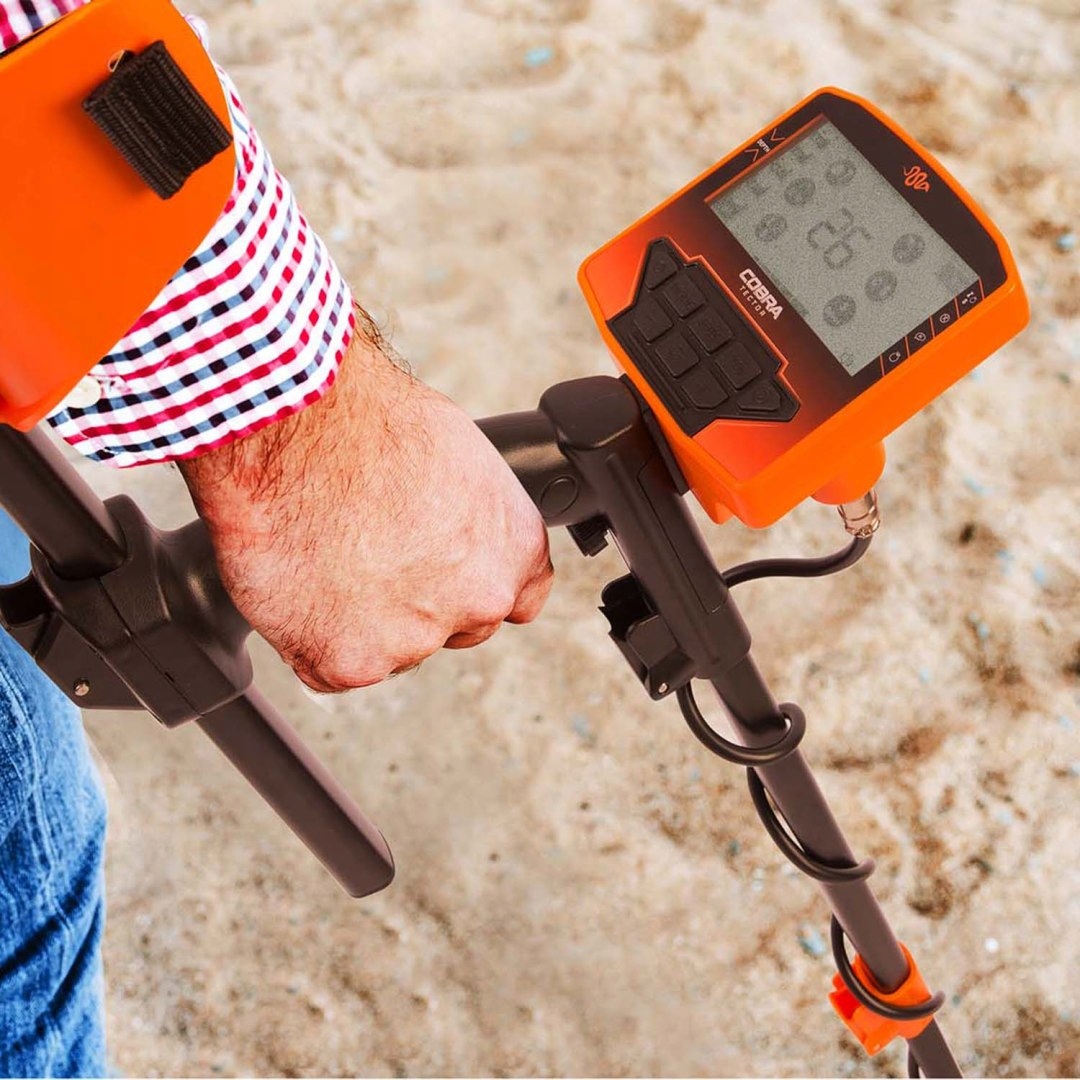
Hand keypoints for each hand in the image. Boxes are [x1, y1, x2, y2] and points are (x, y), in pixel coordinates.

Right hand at [179, 326, 552, 691]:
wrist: (297, 424)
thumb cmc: (371, 423)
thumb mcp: (461, 459)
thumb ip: (472, 520)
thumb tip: (456, 532)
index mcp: (513, 552)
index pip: (515, 599)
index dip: (470, 585)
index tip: (442, 574)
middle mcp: (477, 603)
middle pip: (452, 627)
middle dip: (416, 604)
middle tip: (369, 556)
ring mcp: (412, 640)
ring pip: (389, 648)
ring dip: (360, 621)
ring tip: (326, 556)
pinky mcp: (347, 663)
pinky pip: (330, 666)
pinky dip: (310, 636)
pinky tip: (300, 583)